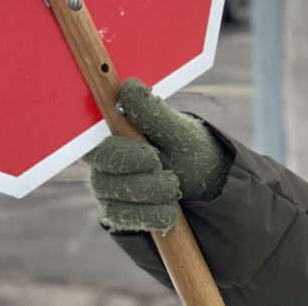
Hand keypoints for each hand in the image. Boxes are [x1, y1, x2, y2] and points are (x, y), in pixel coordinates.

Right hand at [84, 78, 233, 232]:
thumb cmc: (190, 149)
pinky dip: (151, 216)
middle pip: (103, 180)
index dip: (122, 156)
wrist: (208, 183)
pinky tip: (169, 211)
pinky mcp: (119, 213)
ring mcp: (110, 190)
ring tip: (175, 190)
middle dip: (143, 182)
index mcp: (116, 137)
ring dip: (151, 199)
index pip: (99, 149)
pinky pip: (124, 221)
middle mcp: (106, 164)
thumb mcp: (178, 130)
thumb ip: (152, 112)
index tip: (152, 158)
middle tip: (171, 179)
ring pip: (114, 203)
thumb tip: (127, 86)